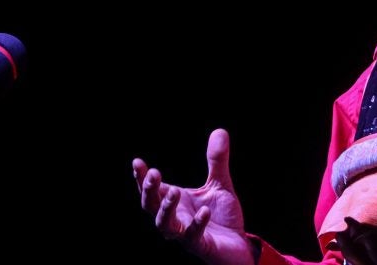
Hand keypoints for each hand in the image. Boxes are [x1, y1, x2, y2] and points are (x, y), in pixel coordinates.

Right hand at [133, 128, 254, 264]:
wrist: (239, 246)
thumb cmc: (222, 217)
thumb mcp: (220, 184)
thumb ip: (216, 160)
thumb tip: (220, 131)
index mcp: (174, 201)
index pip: (151, 189)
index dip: (140, 178)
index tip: (137, 162)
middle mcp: (175, 217)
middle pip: (151, 206)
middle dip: (149, 191)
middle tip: (153, 174)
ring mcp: (185, 234)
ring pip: (165, 225)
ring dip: (166, 209)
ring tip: (174, 191)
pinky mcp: (201, 246)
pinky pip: (193, 237)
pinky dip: (197, 224)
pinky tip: (204, 211)